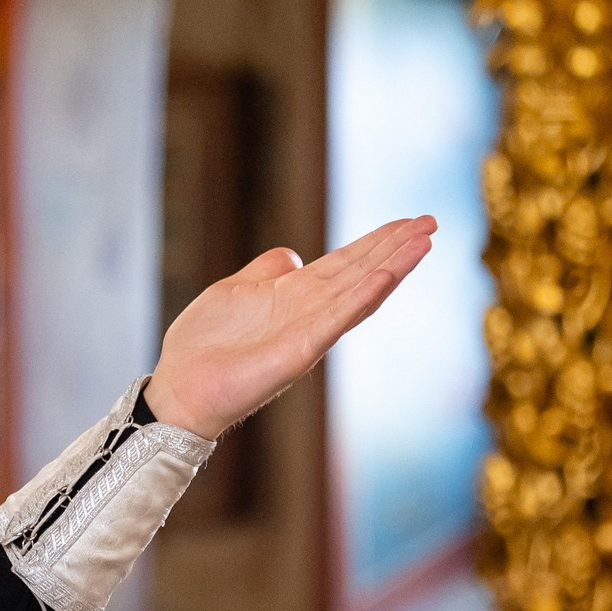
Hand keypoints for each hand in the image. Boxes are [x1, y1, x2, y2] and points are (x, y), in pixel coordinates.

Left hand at [146, 216, 436, 439]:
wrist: (180, 389)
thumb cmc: (203, 346)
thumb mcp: (235, 290)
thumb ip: (265, 271)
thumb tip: (292, 255)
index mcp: (294, 295)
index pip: (345, 263)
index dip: (376, 242)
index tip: (408, 222)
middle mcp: (308, 312)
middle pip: (360, 271)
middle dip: (395, 247)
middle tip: (431, 221)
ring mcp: (307, 332)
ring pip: (358, 291)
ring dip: (392, 265)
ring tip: (423, 241)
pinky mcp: (298, 351)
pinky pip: (336, 320)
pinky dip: (362, 298)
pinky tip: (385, 276)